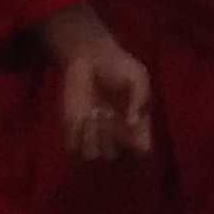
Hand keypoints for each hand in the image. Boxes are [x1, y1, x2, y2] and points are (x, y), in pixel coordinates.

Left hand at [47, 2, 155, 161]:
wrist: (90, 57)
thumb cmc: (118, 66)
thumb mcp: (138, 76)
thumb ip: (141, 98)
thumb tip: (133, 123)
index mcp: (135, 124)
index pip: (141, 149)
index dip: (138, 148)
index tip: (132, 133)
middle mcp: (115, 133)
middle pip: (115, 155)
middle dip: (111, 141)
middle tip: (111, 118)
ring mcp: (94, 133)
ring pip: (93, 155)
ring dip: (93, 140)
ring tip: (94, 115)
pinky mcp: (72, 130)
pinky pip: (73, 148)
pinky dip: (76, 137)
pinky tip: (82, 117)